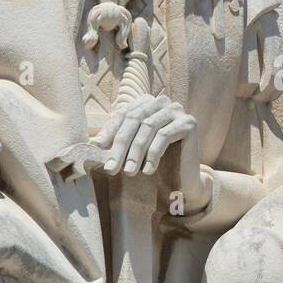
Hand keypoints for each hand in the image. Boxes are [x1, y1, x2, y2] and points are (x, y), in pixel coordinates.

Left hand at [92, 94, 205, 208]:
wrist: (183, 180)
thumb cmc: (154, 163)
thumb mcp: (131, 150)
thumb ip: (116, 141)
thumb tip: (93, 142)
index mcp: (146, 103)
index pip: (124, 114)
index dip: (110, 131)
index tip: (99, 148)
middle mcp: (162, 102)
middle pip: (135, 120)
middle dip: (121, 146)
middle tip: (111, 168)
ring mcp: (177, 110)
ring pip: (148, 127)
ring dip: (135, 152)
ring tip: (129, 172)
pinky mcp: (189, 122)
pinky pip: (165, 135)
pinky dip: (153, 154)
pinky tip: (148, 171)